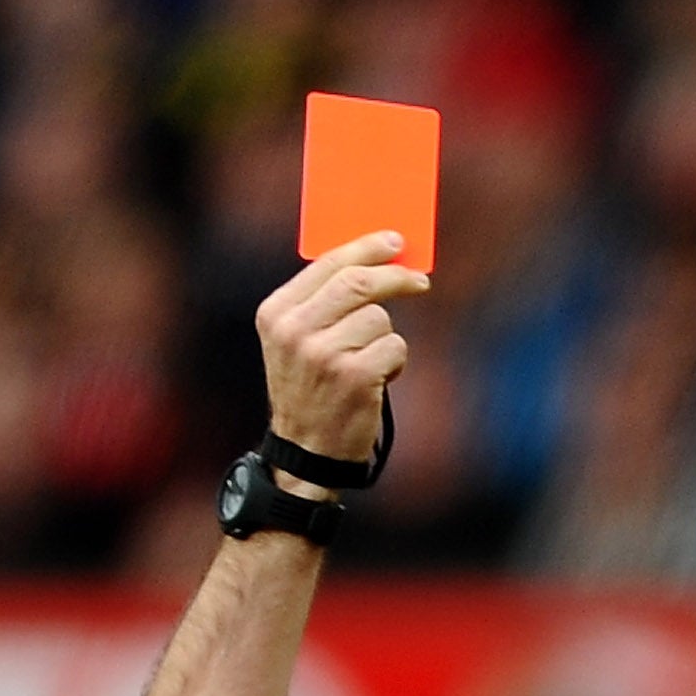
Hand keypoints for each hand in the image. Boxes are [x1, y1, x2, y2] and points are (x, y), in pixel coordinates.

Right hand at [255, 235, 422, 472]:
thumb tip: (376, 261)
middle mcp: (295, 331)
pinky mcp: (354, 377)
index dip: (367, 248)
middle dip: (395, 277)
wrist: (306, 453)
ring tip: (367, 364)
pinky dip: (394, 364)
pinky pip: (395, 347)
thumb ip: (322, 302)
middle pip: (359, 282)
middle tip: (419, 280)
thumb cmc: (311, 391)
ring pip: (380, 318)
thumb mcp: (297, 342)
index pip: (328, 264)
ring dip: (386, 339)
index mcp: (276, 313)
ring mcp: (324, 354)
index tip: (395, 242)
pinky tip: (375, 382)